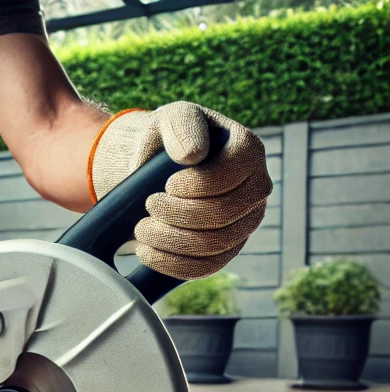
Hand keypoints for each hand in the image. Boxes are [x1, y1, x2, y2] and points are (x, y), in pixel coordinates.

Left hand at [90, 102, 271, 278]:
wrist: (155, 170)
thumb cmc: (167, 141)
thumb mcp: (170, 119)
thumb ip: (182, 125)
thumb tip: (193, 154)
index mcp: (249, 152)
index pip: (230, 177)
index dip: (194, 186)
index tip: (167, 184)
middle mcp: (255, 189)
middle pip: (221, 216)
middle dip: (175, 216)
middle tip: (148, 206)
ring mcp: (244, 223)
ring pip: (213, 247)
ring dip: (169, 241)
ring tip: (142, 229)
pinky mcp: (226, 249)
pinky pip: (205, 268)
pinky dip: (171, 264)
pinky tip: (147, 252)